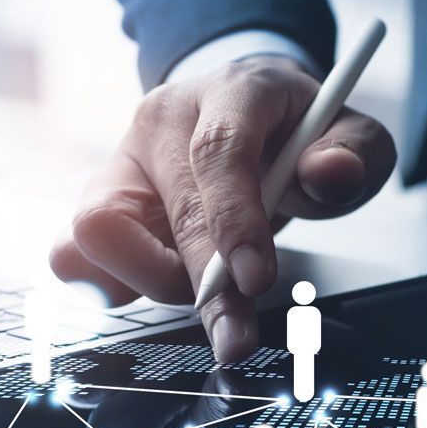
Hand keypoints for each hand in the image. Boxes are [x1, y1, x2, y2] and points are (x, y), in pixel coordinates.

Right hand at [49, 56, 395, 361]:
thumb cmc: (295, 133)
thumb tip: (329, 175)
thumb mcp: (348, 135)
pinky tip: (158, 284)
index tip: (257, 280)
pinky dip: (112, 285)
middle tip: (236, 336)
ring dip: (153, 282)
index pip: (220, 150)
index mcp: (231, 91)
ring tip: (201, 284)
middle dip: (205, 285)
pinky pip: (71, 255)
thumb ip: (354, 154)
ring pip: (97, 233)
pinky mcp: (99, 202)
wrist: (247, 115)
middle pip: (169, 210)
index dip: (234, 218)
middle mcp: (162, 120)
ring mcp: (121, 161)